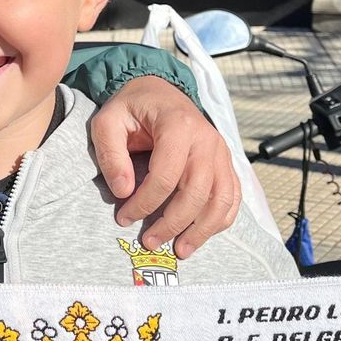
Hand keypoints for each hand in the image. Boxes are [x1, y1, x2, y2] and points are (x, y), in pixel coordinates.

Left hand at [90, 75, 239, 256]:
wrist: (158, 90)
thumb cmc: (132, 107)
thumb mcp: (107, 122)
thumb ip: (111, 155)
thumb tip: (123, 191)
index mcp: (177, 126)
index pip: (165, 176)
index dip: (144, 203)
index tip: (124, 218)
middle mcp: (206, 140)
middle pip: (197, 192)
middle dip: (173, 223)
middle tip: (150, 242)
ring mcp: (220, 151)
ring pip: (221, 198)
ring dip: (203, 229)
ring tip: (182, 250)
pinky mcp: (226, 161)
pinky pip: (232, 195)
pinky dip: (222, 219)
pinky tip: (203, 234)